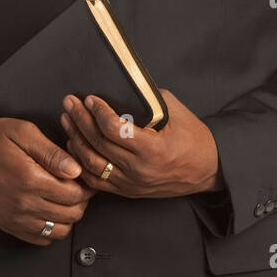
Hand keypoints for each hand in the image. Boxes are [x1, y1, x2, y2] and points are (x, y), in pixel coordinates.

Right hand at [0, 117, 94, 245]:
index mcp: (30, 179)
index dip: (86, 186)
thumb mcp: (22, 132)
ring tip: (64, 198)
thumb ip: (51, 152)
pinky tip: (49, 210)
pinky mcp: (8, 225)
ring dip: (68, 216)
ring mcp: (15, 218)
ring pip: (59, 231)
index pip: (75, 194)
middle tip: (78, 186)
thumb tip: (75, 169)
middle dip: (82, 201)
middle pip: (72, 214)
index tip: (85, 177)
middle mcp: (23, 204)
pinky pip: (41, 239)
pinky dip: (51, 229)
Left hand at [59, 89, 223, 198]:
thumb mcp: (176, 111)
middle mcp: (139, 169)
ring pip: (92, 164)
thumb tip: (123, 85)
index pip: (115, 129)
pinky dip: (81, 164)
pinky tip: (74, 146)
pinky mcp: (128, 191)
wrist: (208, 169)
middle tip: (69, 103)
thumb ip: (148, 100)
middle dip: (80, 120)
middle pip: (99, 143)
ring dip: (75, 140)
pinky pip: (96, 181)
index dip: (98, 112)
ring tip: (68, 120)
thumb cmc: (194, 137)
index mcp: (153, 149)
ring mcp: (132, 183)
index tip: (90, 98)